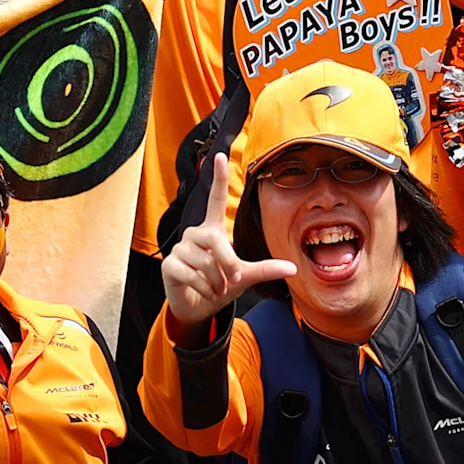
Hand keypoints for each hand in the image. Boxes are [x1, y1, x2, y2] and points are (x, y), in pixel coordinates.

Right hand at [160, 153, 298, 333]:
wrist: (198, 307)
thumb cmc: (220, 286)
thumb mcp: (245, 276)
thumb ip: (266, 270)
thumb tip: (293, 268)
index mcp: (213, 230)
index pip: (216, 199)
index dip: (219, 179)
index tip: (220, 156)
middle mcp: (196, 234)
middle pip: (216, 239)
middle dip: (228, 263)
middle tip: (231, 281)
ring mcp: (181, 248)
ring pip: (205, 261)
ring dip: (216, 281)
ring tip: (214, 287)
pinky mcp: (170, 264)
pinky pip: (192, 274)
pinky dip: (203, 288)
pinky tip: (201, 290)